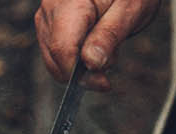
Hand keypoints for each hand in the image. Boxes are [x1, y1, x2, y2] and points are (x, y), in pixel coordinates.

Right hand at [35, 0, 161, 90]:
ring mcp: (46, 15)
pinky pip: (54, 53)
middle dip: (82, 71)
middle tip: (110, 60)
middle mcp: (51, 7)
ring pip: (53, 60)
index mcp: (70, 1)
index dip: (80, 73)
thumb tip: (91, 63)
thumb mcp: (130, 10)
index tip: (103, 82)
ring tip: (104, 45)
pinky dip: (74, 57)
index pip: (62, 48)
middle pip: (54, 57)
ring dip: (79, 64)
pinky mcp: (47, 23)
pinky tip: (93, 44)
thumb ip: (109, 35)